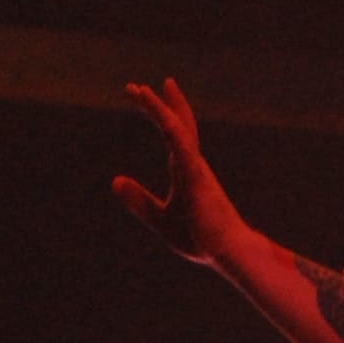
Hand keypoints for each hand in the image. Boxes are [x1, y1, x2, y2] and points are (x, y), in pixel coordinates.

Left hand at [112, 77, 243, 264]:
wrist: (228, 254)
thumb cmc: (201, 239)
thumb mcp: (161, 219)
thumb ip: (139, 201)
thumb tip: (115, 181)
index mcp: (186, 171)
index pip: (173, 133)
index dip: (161, 111)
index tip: (144, 93)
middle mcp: (192, 164)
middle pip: (175, 124)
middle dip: (157, 104)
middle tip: (134, 88)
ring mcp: (195, 168)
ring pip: (176, 129)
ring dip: (159, 109)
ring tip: (141, 92)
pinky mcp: (196, 177)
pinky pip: (181, 146)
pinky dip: (169, 126)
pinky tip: (159, 113)